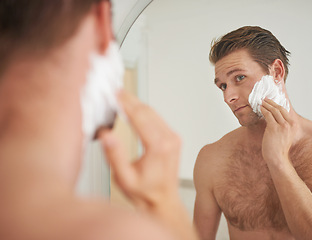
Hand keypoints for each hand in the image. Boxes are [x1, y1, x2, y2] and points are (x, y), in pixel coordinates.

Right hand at [98, 90, 180, 210]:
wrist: (162, 201)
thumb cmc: (144, 192)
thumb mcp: (123, 177)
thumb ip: (114, 155)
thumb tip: (106, 134)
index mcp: (158, 147)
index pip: (140, 116)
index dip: (125, 103)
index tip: (115, 93)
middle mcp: (169, 140)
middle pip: (147, 111)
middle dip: (130, 100)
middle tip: (115, 91)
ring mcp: (173, 138)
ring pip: (153, 112)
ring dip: (137, 104)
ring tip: (121, 98)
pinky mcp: (173, 139)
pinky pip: (158, 119)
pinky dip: (144, 112)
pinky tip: (134, 110)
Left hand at [260, 99, 296, 165]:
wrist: (277, 158)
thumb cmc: (279, 148)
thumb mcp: (285, 135)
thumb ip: (283, 126)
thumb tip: (274, 117)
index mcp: (294, 125)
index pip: (285, 111)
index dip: (277, 105)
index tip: (271, 101)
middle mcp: (290, 124)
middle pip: (279, 108)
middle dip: (271, 102)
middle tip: (265, 99)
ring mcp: (282, 126)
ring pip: (273, 110)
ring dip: (266, 105)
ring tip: (261, 102)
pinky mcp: (274, 128)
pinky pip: (268, 115)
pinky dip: (263, 110)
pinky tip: (260, 108)